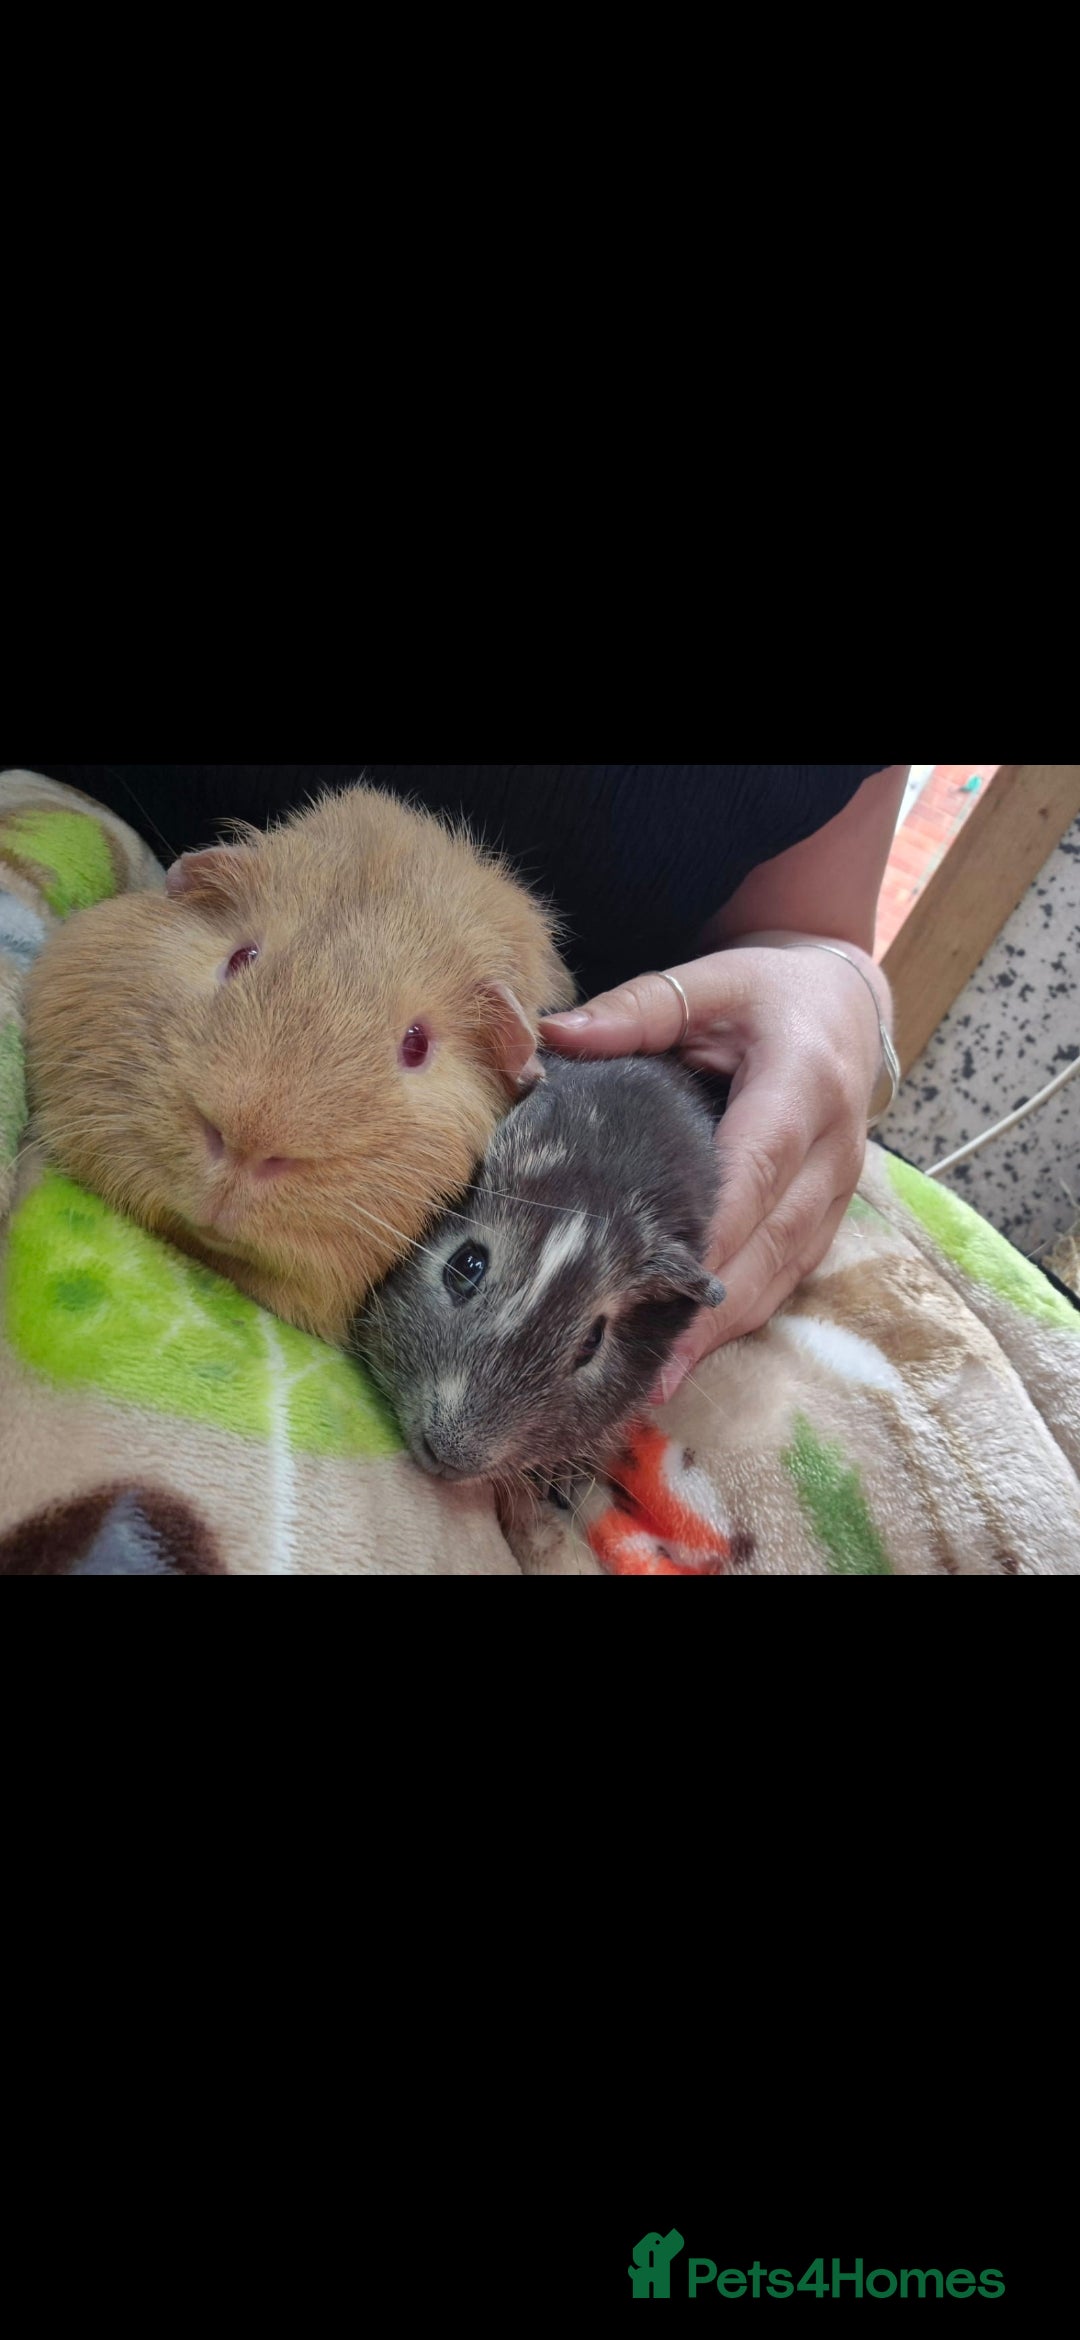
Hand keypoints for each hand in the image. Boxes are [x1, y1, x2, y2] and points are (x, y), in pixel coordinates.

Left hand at [539, 943, 885, 1399]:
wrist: (846, 1007)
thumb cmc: (767, 995)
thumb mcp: (708, 981)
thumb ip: (636, 1009)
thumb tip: (554, 1034)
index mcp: (804, 1082)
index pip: (758, 1167)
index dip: (715, 1229)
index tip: (660, 1279)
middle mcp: (834, 1148)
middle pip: (772, 1240)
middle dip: (710, 1307)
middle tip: (645, 1364)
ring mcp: (839, 1192)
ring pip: (782, 1273)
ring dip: (721, 1330)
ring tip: (657, 1380)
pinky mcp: (828, 1220)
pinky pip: (787, 1278)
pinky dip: (738, 1319)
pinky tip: (688, 1357)